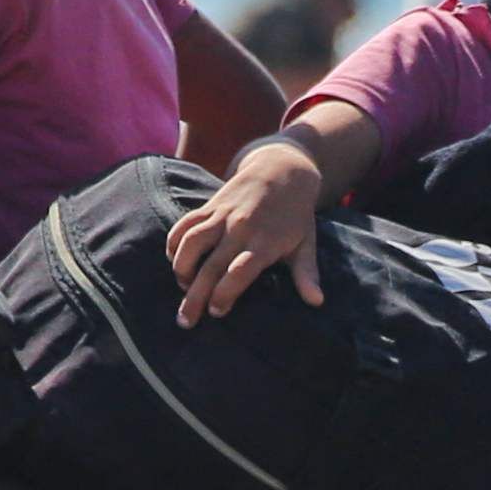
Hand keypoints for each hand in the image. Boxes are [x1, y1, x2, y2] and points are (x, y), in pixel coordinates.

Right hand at [164, 143, 329, 327]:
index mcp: (265, 242)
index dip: (224, 294)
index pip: (239, 272)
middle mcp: (240, 228)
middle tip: (186, 321)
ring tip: (182, 287)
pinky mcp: (210, 205)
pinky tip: (175, 260)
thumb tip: (316, 302)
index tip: (217, 312)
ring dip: (181, 268)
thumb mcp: (305, 243)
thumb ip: (307, 274)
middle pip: (211, 266)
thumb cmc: (295, 214)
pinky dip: (174, 243)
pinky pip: (184, 224)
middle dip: (195, 297)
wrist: (283, 168)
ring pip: (191, 242)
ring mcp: (222, 214)